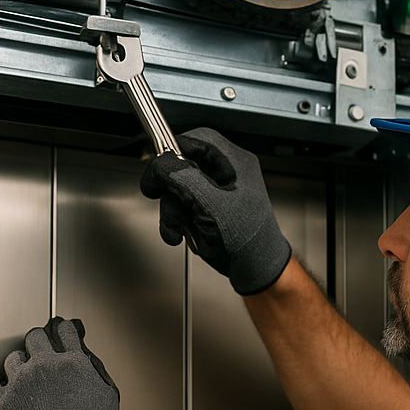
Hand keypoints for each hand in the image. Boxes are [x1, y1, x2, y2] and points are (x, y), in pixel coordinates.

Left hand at [0, 317, 119, 409]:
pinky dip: (9, 392)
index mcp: (73, 363)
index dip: (63, 329)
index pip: (65, 331)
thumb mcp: (106, 397)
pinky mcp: (2, 402)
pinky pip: (0, 386)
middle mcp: (45, 367)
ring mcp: (20, 383)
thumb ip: (94, 371)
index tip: (61, 330)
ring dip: (22, 366)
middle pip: (34, 337)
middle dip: (39, 343)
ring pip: (14, 359)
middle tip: (42, 352)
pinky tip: (19, 401)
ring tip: (29, 380)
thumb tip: (85, 358)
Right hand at [139, 127, 291, 294]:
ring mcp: (214, 194)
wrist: (254, 270)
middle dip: (169, 187)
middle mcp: (225, 174)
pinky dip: (174, 222)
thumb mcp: (210, 202)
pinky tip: (180, 233)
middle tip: (158, 193)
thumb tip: (158, 163)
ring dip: (170, 211)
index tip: (155, 165)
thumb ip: (181, 177)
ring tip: (178, 227)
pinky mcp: (205, 211)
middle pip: (181, 165)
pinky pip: (179, 208)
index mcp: (235, 163)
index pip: (197, 139)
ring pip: (176, 189)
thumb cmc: (248, 239)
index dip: (172, 148)